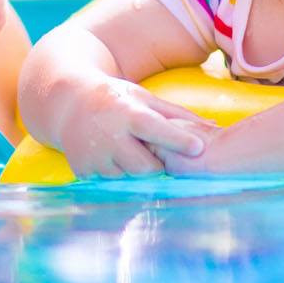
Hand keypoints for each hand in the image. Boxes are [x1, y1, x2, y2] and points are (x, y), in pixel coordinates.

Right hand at [46, 76, 216, 179]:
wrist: (68, 103)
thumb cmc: (116, 99)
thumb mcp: (144, 98)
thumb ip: (177, 115)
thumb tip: (215, 127)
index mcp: (127, 113)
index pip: (156, 129)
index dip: (178, 140)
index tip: (199, 148)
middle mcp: (109, 135)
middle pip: (146, 167)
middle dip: (157, 166)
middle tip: (157, 158)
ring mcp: (94, 155)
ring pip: (128, 179)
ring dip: (136, 172)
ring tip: (131, 154)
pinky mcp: (83, 171)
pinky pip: (111, 184)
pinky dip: (118, 176)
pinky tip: (114, 161)